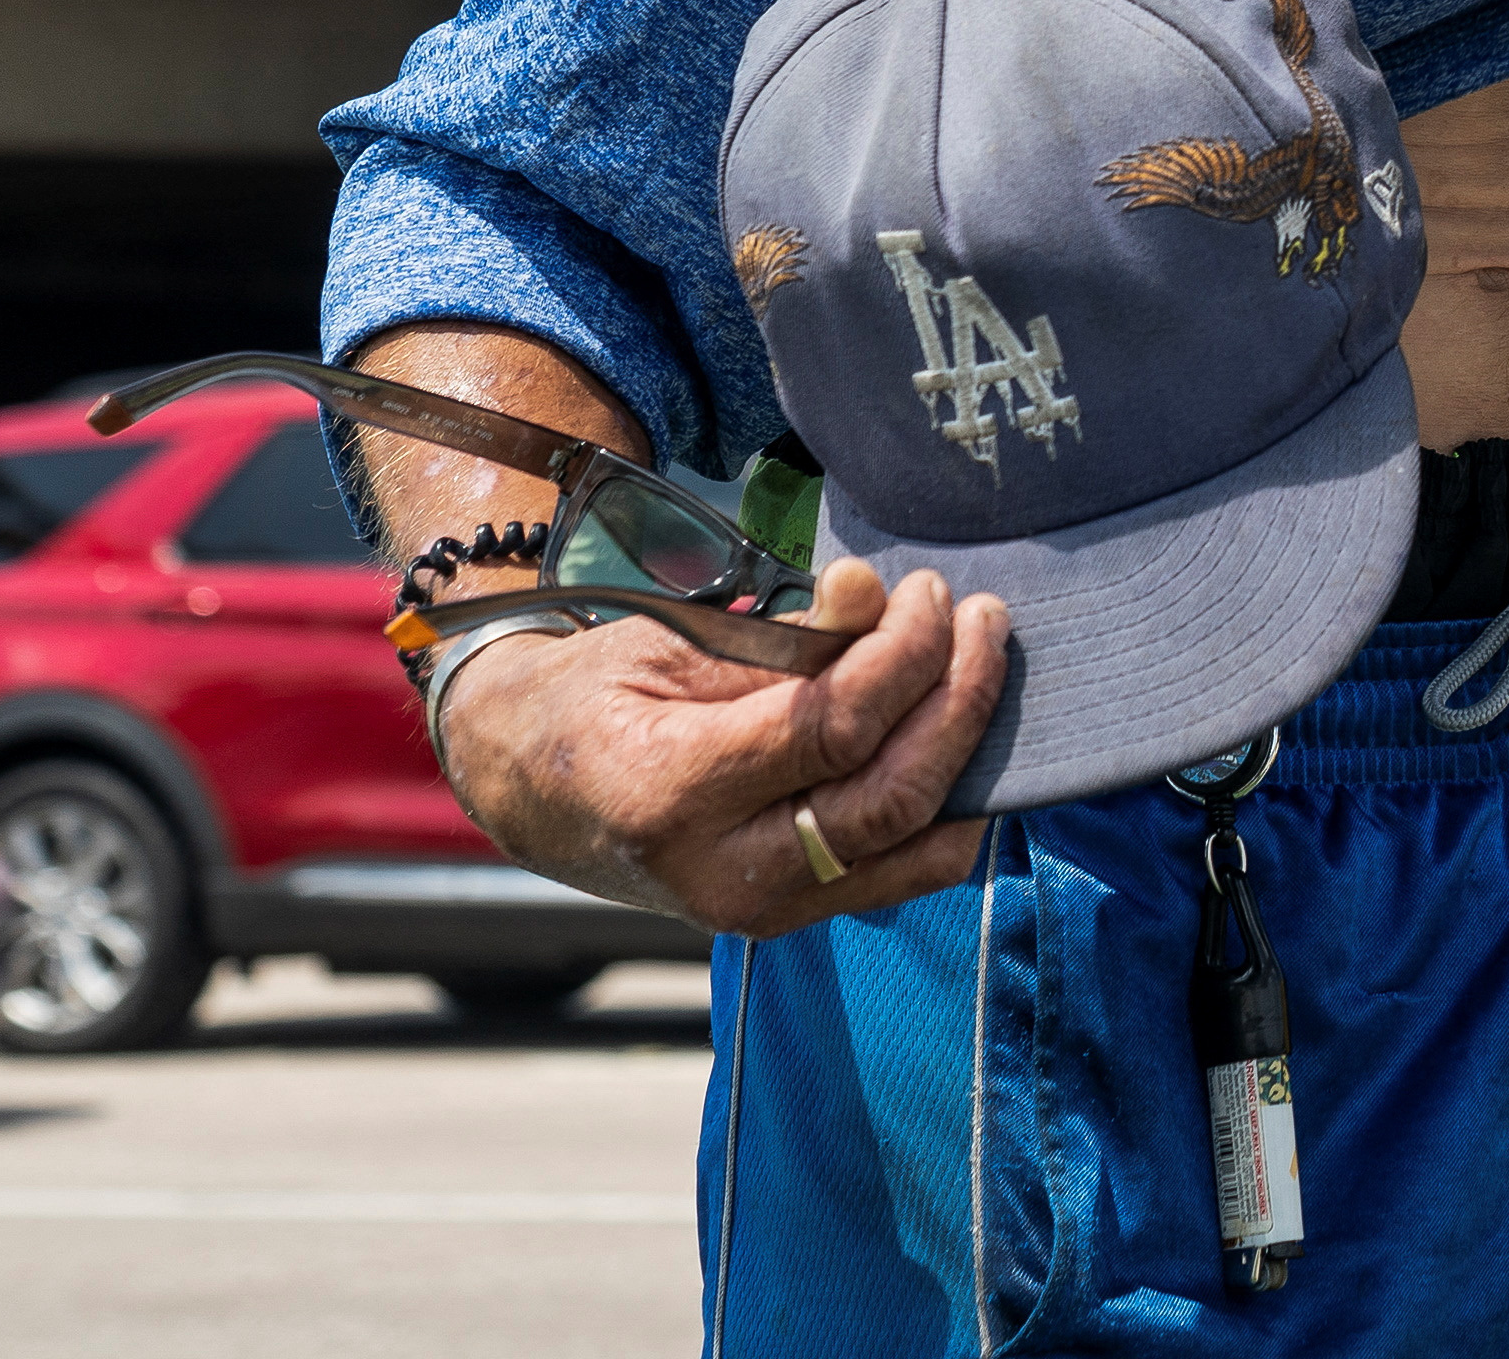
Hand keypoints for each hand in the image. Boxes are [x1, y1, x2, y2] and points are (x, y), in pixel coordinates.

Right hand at [432, 552, 1010, 937]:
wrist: (526, 787)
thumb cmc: (596, 696)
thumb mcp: (670, 643)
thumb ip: (782, 634)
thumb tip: (872, 590)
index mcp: (671, 792)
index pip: (832, 729)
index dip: (903, 655)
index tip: (930, 592)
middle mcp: (720, 872)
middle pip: (889, 795)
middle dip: (958, 697)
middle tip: (982, 616)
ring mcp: (758, 912)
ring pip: (914, 848)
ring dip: (970, 750)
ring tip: (983, 661)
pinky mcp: (788, 918)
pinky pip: (903, 874)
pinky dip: (953, 810)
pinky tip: (964, 742)